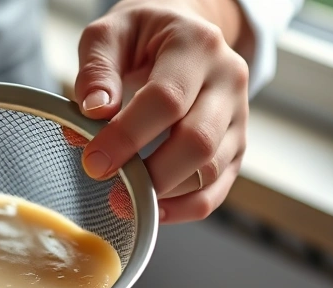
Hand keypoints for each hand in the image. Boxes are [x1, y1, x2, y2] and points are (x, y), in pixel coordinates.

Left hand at [74, 0, 251, 223]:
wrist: (182, 33)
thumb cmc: (142, 36)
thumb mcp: (110, 35)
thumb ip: (97, 70)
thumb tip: (95, 111)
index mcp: (197, 45)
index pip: (166, 100)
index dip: (127, 136)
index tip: (93, 160)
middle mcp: (228, 80)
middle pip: (198, 141)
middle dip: (149, 173)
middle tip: (106, 180)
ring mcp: (238, 116)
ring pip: (210, 171)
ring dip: (164, 194)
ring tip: (123, 198)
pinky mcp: (237, 146)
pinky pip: (217, 190)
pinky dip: (183, 209)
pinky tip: (151, 210)